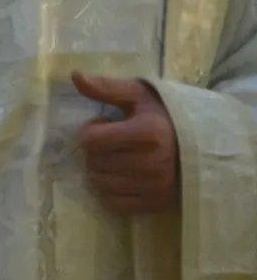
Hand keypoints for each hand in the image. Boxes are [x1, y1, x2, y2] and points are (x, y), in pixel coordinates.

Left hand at [73, 72, 178, 214]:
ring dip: (102, 171)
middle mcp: (152, 162)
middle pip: (93, 162)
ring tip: (120, 158)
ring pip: (99, 183)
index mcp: (148, 132)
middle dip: (96, 151)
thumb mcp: (140, 95)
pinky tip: (124, 177)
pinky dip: (111, 191)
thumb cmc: (166, 116)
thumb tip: (75, 76)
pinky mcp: (156, 204)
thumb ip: (107, 88)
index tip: (107, 125)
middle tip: (115, 143)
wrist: (204, 144)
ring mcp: (155, 186)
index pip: (90, 139)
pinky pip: (112, 203)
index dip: (92, 130)